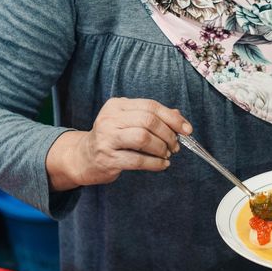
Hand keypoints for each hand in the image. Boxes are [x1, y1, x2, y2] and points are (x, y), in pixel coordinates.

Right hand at [47, 98, 192, 189]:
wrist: (83, 157)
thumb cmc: (112, 138)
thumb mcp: (129, 122)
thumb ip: (153, 117)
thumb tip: (180, 118)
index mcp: (117, 105)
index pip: (151, 106)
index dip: (172, 118)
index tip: (187, 129)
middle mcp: (110, 119)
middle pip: (148, 121)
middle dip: (168, 134)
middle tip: (175, 146)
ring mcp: (107, 138)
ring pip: (143, 138)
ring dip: (162, 148)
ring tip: (167, 155)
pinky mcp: (107, 158)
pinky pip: (138, 160)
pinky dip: (155, 163)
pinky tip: (162, 165)